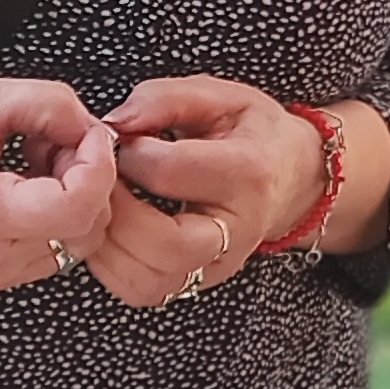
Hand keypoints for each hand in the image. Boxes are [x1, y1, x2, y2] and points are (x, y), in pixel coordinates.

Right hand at [0, 78, 118, 291]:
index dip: (99, 163)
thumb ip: (51, 106)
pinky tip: (27, 177)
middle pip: (89, 228)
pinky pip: (56, 244)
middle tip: (55, 137)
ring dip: (76, 192)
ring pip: (79, 239)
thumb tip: (96, 128)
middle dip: (89, 176)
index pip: (79, 207)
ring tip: (36, 154)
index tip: (88, 131)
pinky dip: (58, 209)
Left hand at [91, 74, 328, 309]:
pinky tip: (112, 231)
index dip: (126, 152)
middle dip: (114, 211)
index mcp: (246, 172)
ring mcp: (220, 263)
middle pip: (163, 244)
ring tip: (105, 206)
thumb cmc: (250, 131)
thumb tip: (114, 123)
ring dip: (108, 244)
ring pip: (150, 278)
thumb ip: (164, 99)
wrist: (289, 175)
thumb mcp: (218, 96)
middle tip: (100, 182)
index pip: (166, 172)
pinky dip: (112, 266)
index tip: (117, 139)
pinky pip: (144, 292)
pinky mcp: (200, 282)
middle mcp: (237, 228)